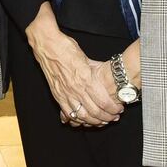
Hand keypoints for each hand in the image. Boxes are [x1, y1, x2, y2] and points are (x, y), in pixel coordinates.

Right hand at [25, 3, 122, 126]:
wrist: (47, 45)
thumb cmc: (66, 47)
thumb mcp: (86, 57)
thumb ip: (95, 69)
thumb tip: (106, 74)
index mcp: (86, 78)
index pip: (103, 101)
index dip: (113, 108)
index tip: (119, 109)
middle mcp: (76, 88)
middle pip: (95, 112)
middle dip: (107, 117)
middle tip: (114, 117)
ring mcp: (65, 93)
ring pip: (82, 116)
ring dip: (94, 121)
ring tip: (102, 121)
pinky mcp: (57, 95)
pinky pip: (68, 113)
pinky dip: (77, 120)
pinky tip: (84, 120)